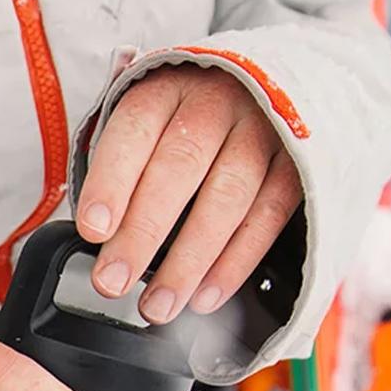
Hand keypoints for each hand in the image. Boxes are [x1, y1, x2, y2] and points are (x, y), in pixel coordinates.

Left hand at [74, 63, 302, 324]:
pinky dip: (236, 262)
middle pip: (180, 168)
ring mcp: (262, 129)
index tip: (93, 230)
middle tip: (113, 283)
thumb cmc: (185, 120)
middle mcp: (218, 101)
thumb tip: (97, 237)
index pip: (134, 131)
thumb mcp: (147, 125)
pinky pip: (268, 216)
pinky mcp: (297, 161)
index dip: (112, 182)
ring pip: (227, 197)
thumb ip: (123, 169)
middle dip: (142, 234)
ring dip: (189, 260)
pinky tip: (205, 295)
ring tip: (158, 305)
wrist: (266, 85)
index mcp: (167, 88)